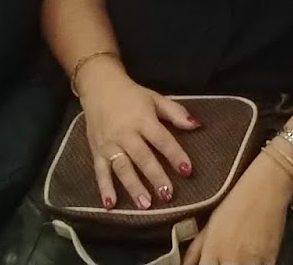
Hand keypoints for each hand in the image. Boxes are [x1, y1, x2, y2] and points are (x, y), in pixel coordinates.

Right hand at [77, 62, 197, 209]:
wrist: (99, 88)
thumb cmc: (132, 95)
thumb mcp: (156, 98)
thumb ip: (176, 113)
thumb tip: (197, 125)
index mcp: (143, 119)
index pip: (162, 139)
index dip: (175, 155)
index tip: (187, 170)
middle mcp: (126, 133)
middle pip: (142, 157)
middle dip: (155, 177)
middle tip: (167, 195)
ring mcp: (109, 144)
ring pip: (122, 167)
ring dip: (133, 187)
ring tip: (145, 204)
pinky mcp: (96, 151)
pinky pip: (100, 171)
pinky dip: (104, 188)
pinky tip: (110, 205)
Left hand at [182, 156, 292, 263]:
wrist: (267, 184)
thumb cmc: (238, 200)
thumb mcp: (211, 223)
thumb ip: (195, 249)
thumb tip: (185, 264)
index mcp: (212, 250)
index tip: (209, 264)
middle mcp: (230, 258)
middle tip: (224, 261)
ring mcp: (251, 260)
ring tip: (238, 260)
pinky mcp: (271, 258)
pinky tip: (253, 260)